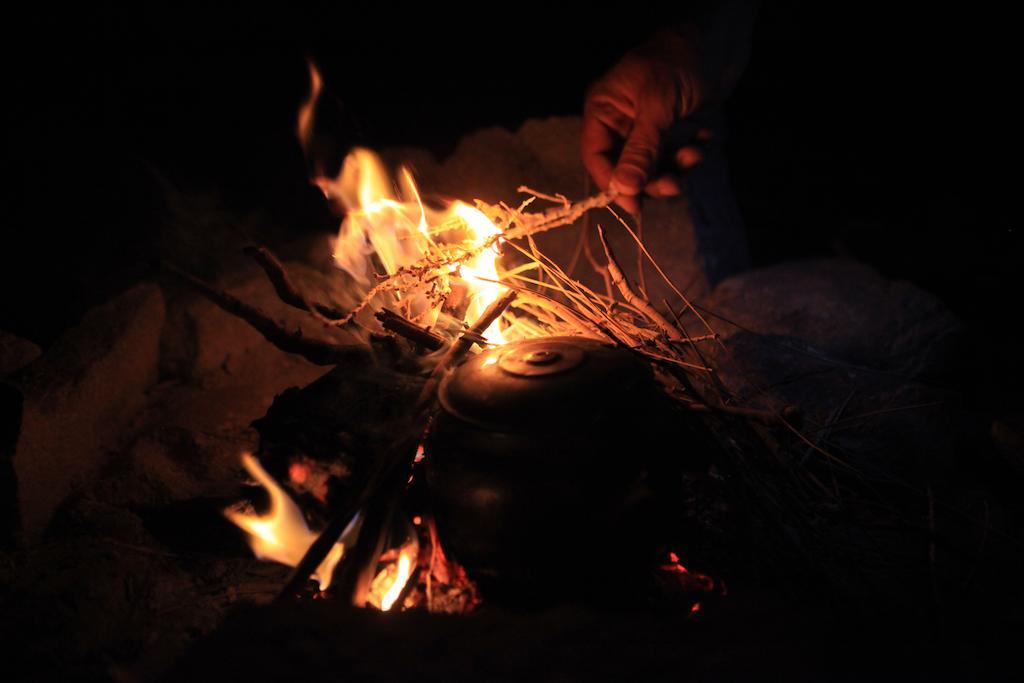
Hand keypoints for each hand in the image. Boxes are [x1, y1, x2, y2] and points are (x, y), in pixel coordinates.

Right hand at [582, 29, 706, 213]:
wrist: (713, 43)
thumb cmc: (674, 64)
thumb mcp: (656, 107)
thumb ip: (640, 150)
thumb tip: (623, 189)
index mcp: (603, 110)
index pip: (597, 156)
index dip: (612, 183)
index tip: (634, 204)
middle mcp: (620, 123)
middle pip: (625, 168)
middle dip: (651, 178)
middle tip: (675, 185)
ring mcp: (646, 129)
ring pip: (653, 166)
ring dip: (675, 167)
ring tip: (694, 154)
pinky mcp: (671, 132)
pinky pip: (675, 157)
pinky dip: (689, 155)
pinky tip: (703, 141)